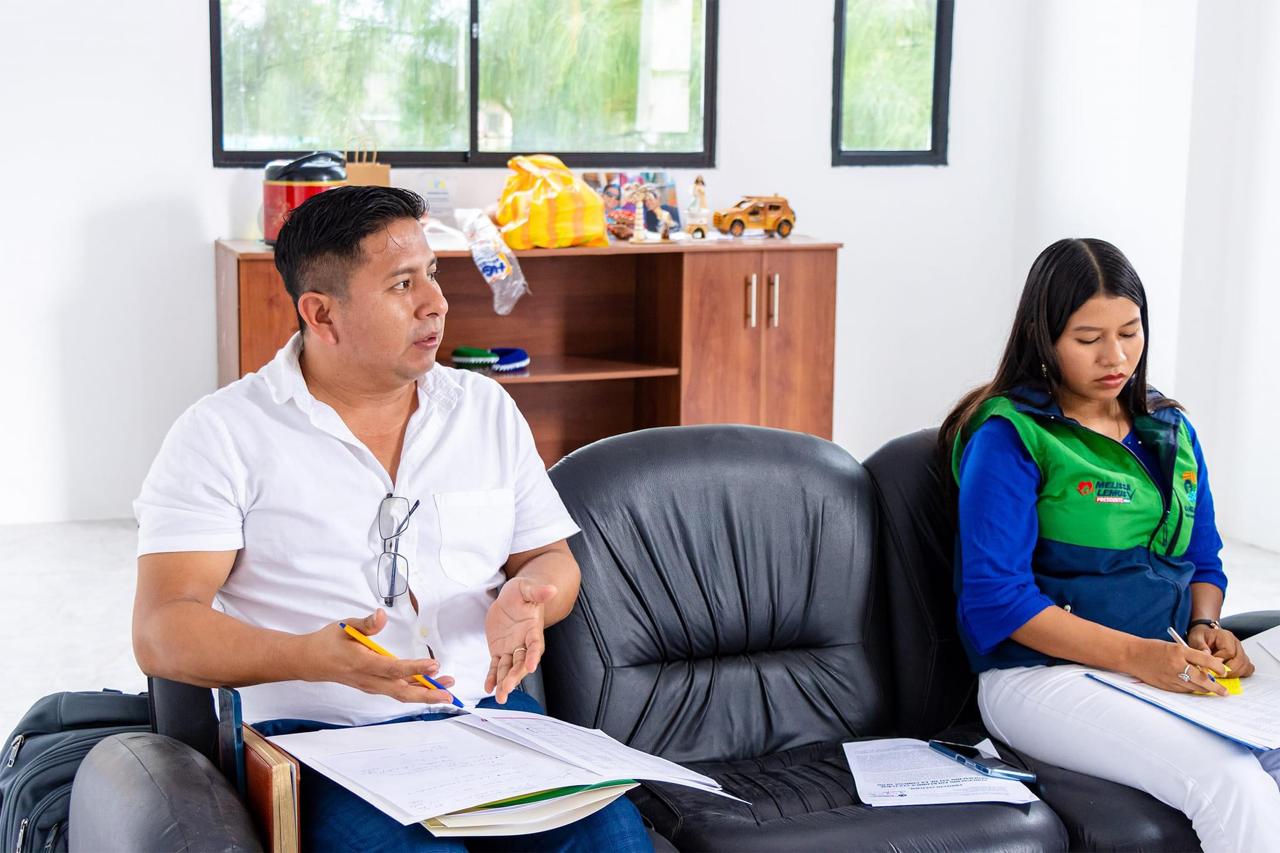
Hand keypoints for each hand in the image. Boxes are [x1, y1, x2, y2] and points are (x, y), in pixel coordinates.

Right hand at [296, 609, 455, 703]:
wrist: (311, 662)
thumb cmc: (329, 642)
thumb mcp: (345, 626)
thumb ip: (366, 623)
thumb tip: (380, 614)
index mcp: (362, 663)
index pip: (392, 669)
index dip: (415, 669)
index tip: (434, 665)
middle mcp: (368, 680)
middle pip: (401, 691)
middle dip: (427, 694)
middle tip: (448, 694)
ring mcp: (371, 686)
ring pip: (401, 694)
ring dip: (425, 694)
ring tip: (447, 690)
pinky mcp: (374, 687)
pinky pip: (397, 692)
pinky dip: (415, 692)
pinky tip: (430, 687)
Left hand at [485, 577, 556, 703]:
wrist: (512, 598)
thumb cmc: (522, 591)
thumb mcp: (526, 588)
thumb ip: (538, 591)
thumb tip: (551, 589)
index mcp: (533, 629)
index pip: (535, 644)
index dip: (533, 655)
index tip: (531, 666)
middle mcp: (524, 642)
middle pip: (521, 662)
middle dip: (516, 675)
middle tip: (509, 687)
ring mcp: (511, 648)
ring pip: (508, 668)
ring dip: (504, 682)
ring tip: (500, 697)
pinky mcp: (499, 650)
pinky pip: (496, 666)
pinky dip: (492, 677)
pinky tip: (488, 688)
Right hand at [1125, 638, 1229, 694]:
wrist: (1132, 655)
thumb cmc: (1152, 649)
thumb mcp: (1173, 647)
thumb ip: (1190, 656)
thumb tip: (1207, 668)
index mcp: (1179, 651)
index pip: (1205, 660)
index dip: (1218, 667)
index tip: (1223, 670)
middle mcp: (1176, 665)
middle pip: (1202, 679)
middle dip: (1216, 687)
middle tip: (1224, 691)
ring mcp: (1171, 677)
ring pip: (1194, 687)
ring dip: (1204, 689)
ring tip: (1211, 690)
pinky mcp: (1166, 686)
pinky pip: (1183, 690)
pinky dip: (1191, 689)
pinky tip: (1193, 688)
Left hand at [1188, 624, 1254, 677]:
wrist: (1205, 635)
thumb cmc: (1201, 637)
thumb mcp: (1196, 639)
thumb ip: (1200, 646)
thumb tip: (1206, 654)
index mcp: (1226, 636)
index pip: (1229, 652)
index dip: (1220, 661)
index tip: (1211, 665)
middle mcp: (1236, 643)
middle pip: (1240, 660)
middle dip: (1228, 670)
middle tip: (1216, 674)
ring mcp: (1241, 651)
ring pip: (1245, 666)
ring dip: (1234, 674)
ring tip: (1221, 675)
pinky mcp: (1242, 658)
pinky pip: (1248, 668)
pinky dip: (1241, 674)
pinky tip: (1230, 675)